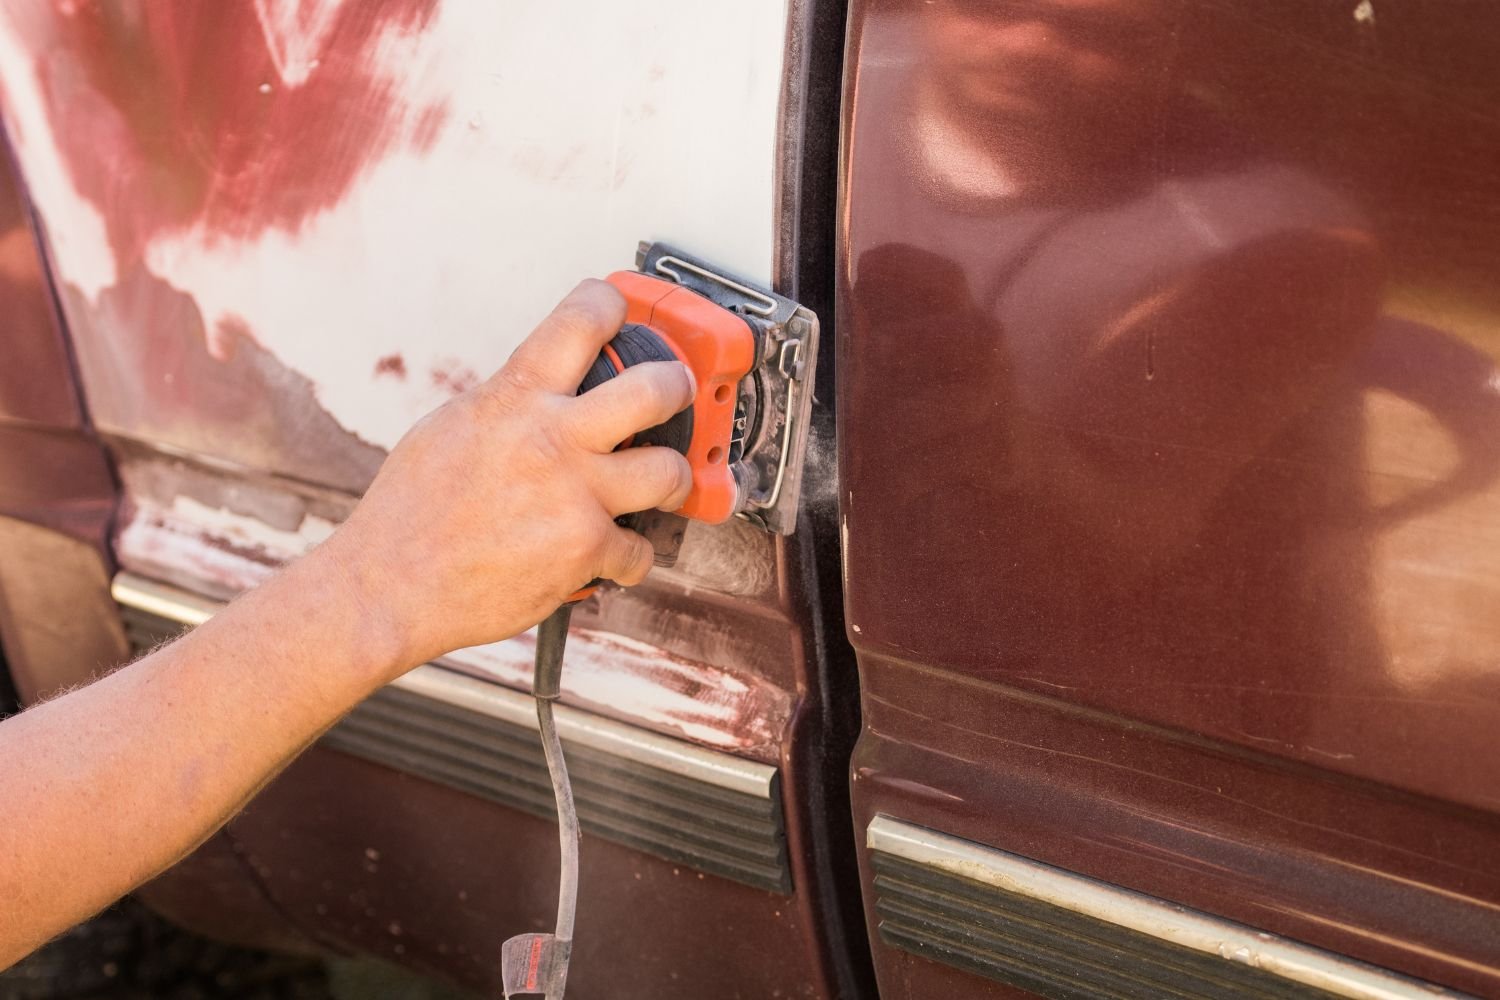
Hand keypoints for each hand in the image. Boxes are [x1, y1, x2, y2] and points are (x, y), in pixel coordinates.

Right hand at [315, 279, 694, 673]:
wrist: (390, 586)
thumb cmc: (409, 514)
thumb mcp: (450, 427)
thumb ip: (507, 404)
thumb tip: (542, 388)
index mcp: (515, 398)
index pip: (580, 320)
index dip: (610, 305)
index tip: (620, 309)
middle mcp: (553, 439)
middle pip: (656, 389)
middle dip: (678, 387)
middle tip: (676, 394)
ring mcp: (575, 495)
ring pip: (670, 472)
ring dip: (673, 481)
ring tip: (663, 484)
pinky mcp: (586, 549)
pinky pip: (640, 550)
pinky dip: (628, 558)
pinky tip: (609, 555)